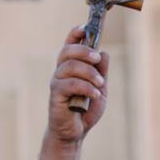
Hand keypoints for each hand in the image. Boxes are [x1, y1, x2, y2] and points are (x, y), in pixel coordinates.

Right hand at [48, 26, 108, 143]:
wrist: (76, 132)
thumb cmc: (86, 109)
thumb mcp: (100, 88)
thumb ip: (102, 72)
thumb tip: (104, 53)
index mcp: (71, 67)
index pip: (69, 44)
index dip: (75, 33)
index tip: (86, 27)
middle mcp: (61, 71)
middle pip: (68, 51)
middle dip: (85, 51)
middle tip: (97, 60)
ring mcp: (57, 82)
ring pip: (70, 66)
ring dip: (89, 73)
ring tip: (100, 85)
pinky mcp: (55, 95)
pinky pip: (69, 84)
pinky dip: (86, 87)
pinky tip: (95, 95)